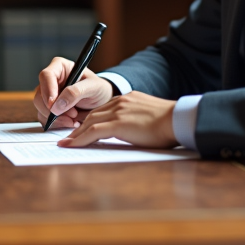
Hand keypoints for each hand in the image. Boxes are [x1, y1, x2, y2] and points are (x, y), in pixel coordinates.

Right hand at [33, 57, 114, 128]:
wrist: (101, 101)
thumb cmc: (98, 88)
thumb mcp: (93, 87)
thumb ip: (76, 92)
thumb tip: (57, 105)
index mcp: (59, 67)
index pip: (46, 76)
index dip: (48, 90)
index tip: (53, 105)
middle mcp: (50, 80)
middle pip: (40, 95)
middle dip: (53, 109)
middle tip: (72, 115)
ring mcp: (48, 95)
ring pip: (40, 109)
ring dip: (56, 118)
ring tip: (74, 119)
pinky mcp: (49, 109)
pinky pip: (44, 118)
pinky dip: (57, 124)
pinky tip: (71, 122)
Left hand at [57, 91, 177, 148]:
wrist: (178, 120)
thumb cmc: (169, 123)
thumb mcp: (148, 117)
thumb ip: (135, 119)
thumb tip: (131, 130)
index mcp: (127, 99)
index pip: (102, 110)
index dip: (89, 121)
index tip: (81, 130)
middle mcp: (120, 102)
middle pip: (92, 115)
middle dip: (78, 128)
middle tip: (68, 138)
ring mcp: (118, 112)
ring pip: (89, 123)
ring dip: (76, 135)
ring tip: (66, 144)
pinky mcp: (118, 123)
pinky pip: (93, 132)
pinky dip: (79, 139)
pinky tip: (71, 146)